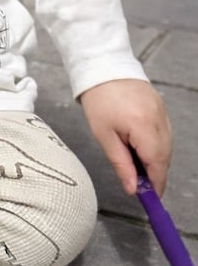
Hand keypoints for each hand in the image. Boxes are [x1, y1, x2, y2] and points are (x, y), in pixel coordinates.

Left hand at [79, 79, 172, 195]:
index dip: (156, 184)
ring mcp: (162, 112)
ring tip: (135, 165)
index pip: (157, 164)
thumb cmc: (99, 100)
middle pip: (164, 157)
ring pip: (166, 146)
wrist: (102, 66)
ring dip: (155, 159)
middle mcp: (159, 120)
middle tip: (139, 185)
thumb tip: (133, 189)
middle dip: (154, 173)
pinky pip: (164, 133)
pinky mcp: (160, 107)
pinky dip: (155, 145)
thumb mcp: (104, 136)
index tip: (151, 199)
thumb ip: (121, 164)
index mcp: (144, 127)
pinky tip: (140, 147)